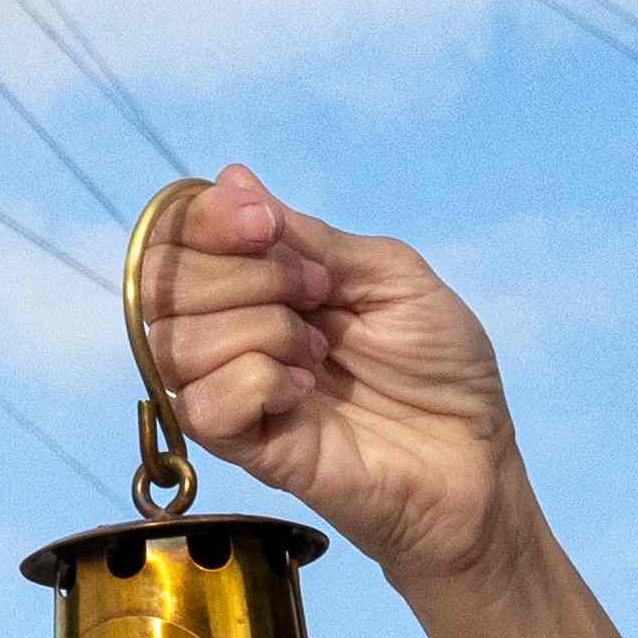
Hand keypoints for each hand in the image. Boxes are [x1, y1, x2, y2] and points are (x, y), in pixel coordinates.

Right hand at [137, 166, 531, 593]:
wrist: (474, 459)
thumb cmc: (441, 369)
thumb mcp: (389, 274)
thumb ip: (310, 235)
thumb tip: (232, 178)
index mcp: (257, 284)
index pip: (175, 239)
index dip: (202, 219)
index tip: (262, 222)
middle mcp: (229, 335)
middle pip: (162, 284)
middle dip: (245, 273)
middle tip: (319, 296)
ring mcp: (233, 394)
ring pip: (176, 342)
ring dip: (260, 329)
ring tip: (320, 354)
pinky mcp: (246, 450)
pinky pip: (202, 404)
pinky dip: (256, 382)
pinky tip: (304, 393)